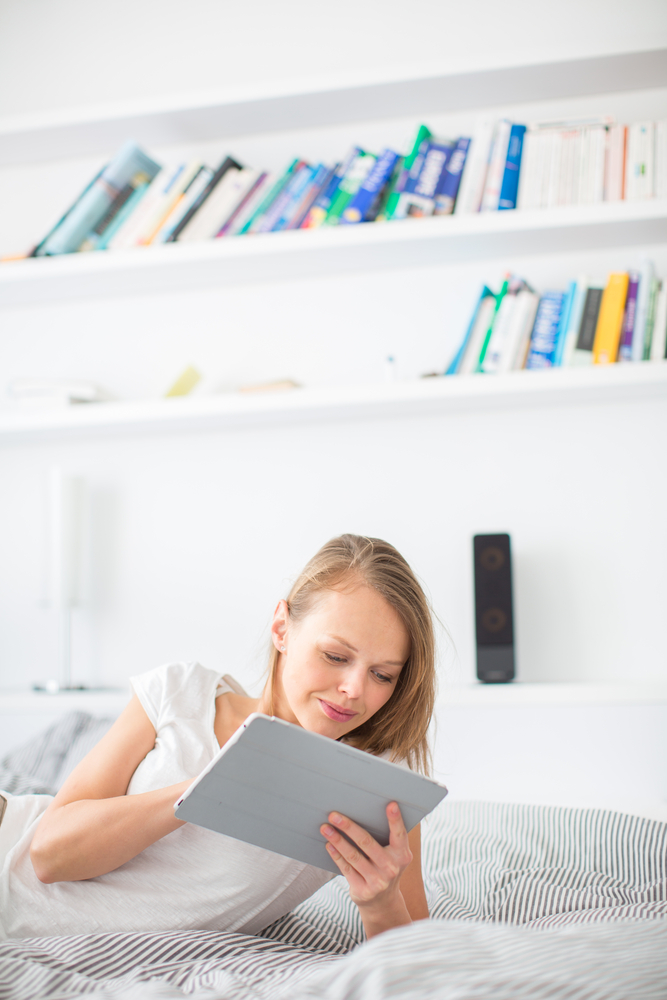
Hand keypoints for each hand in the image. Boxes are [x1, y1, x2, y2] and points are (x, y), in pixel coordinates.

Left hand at [320, 802, 412, 935]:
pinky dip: (336, 856)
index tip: (390, 804)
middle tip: (334, 815)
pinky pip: (347, 869)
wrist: (383, 902)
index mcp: (402, 855)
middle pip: (367, 843)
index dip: (395, 820)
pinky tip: (329, 845)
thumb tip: (367, 810)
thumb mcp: (394, 855)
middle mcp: (391, 868)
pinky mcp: (363, 890)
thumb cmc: (386, 867)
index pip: (399, 835)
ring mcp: (377, 881)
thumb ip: (388, 837)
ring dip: (337, 840)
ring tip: (325, 828)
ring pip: (353, 856)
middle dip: (349, 827)